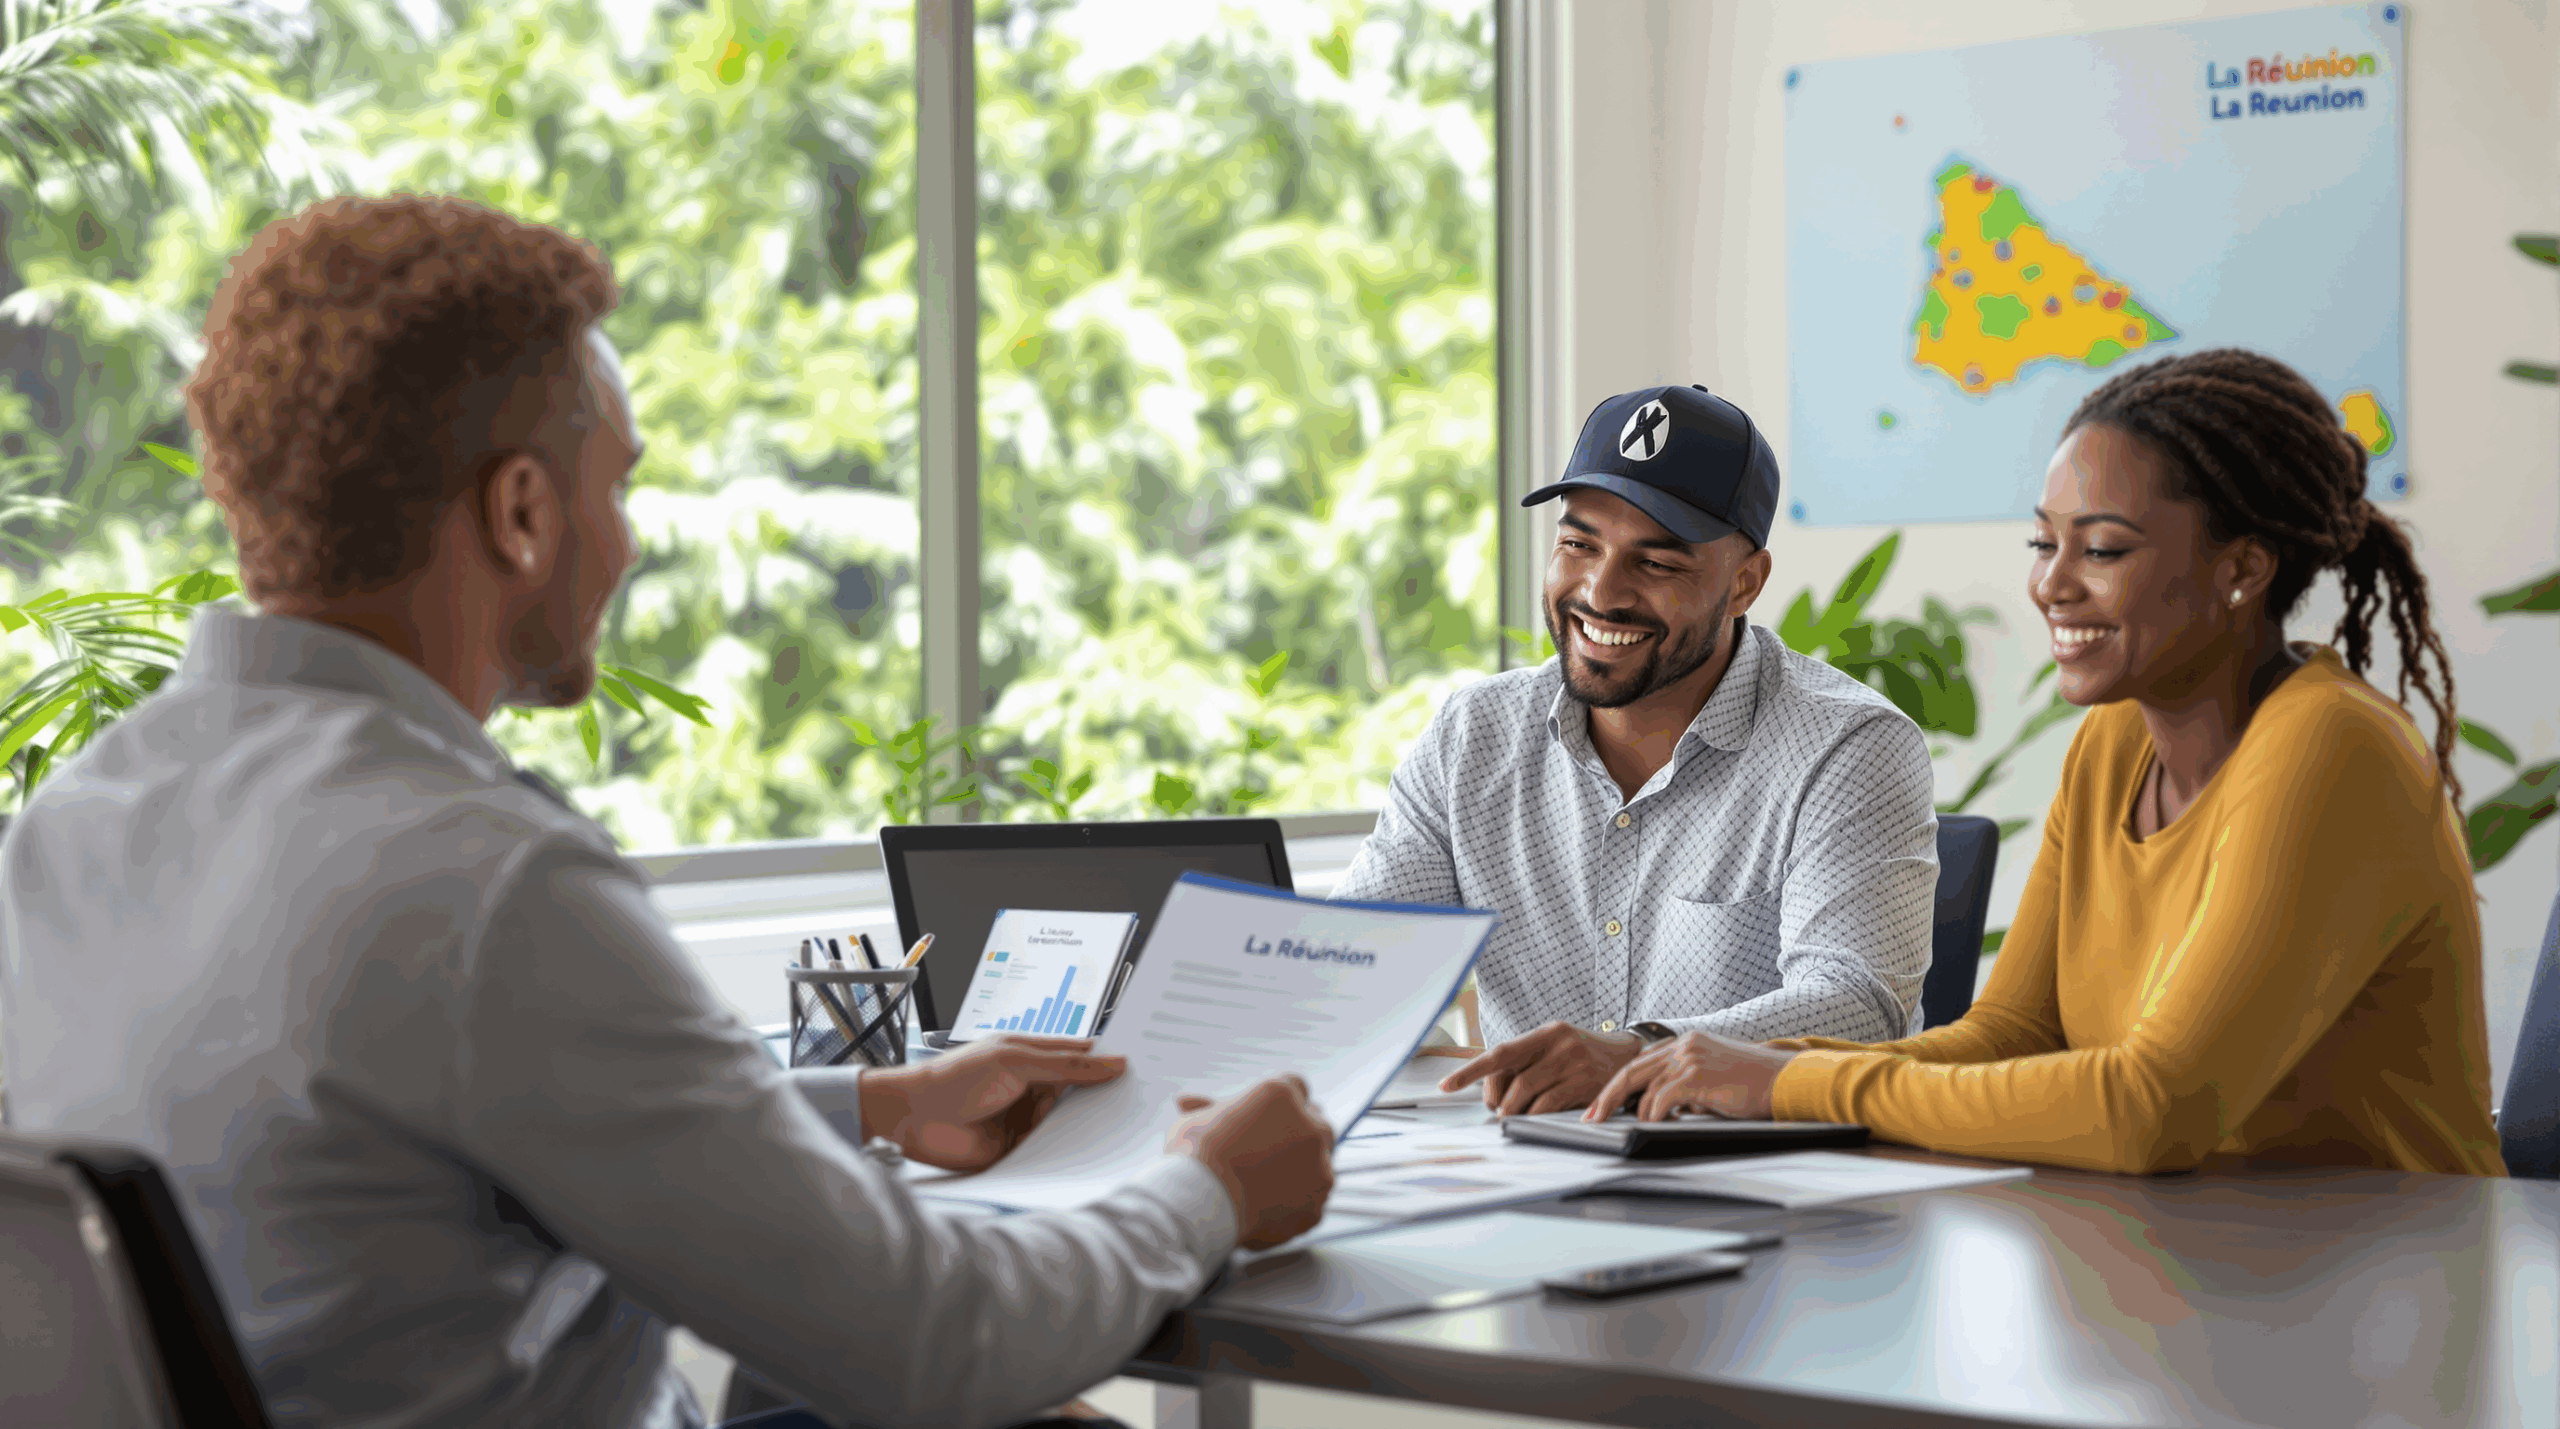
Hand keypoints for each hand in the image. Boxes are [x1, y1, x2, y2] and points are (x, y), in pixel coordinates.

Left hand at [859, 1035, 1125, 1172]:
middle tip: (1151, 1098)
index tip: (1149, 1062)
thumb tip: (1115, 1063)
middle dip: (1110, 1094)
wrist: (914, 1119)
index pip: (1083, 1056)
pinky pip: (1055, 1150)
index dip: (1111, 1059)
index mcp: (1035, 1057)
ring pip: (1073, 1122)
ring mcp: (1030, 1119)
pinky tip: (1100, 1152)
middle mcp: (1035, 1087)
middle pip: (1083, 1091)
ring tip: (1135, 1126)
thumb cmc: (957, 1078)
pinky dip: (1073, 1151)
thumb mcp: (1016, 1061)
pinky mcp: (1023, 1150)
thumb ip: (1067, 1065)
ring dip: (1095, 1125)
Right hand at [1166, 1075, 1333, 1249]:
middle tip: (1275, 1150)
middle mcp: (1310, 1127)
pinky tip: (1272, 1207)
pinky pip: (1313, 1202)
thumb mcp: (1195, 1120)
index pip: (1296, 1088)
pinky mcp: (1317, 1206)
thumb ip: (1206, 1110)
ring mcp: (1320, 1168)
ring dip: (1303, 1170)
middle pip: (1318, 1125)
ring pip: (1322, 1165)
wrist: (1201, 1203)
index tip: (1269, 1119)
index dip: (1282, 1106)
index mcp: (1282, 1095)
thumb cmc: (1193, 1155)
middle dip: (1302, 1135)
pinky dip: (1297, 1204)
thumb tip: (1186, 1102)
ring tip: (1268, 1184)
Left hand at [1437, 1021, 1645, 1115]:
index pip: (1500, 1052)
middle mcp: (1559, 1044)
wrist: (1627, 1056)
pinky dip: (1534, 1115)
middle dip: (1498, 1099)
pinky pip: (1548, 1106)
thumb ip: (1524, 1063)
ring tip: (1512, 1115)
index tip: (1446, 1085)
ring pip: (1528, 1094)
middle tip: (1496, 1109)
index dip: (1470, 1071)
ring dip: (1514, 1110)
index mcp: (1546, 1033)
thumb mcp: (1553, 1048)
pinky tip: (1534, 1117)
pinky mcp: (1586, 1085)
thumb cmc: (1580, 1054)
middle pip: (1513, 1078)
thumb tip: (1490, 1094)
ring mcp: (1574, 1064)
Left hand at [1583, 1030, 1800, 1122]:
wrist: (1786, 1080)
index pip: (1640, 1063)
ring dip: (1639, 1114)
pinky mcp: (1697, 1076)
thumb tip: (1661, 1109)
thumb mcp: (1713, 1078)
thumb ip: (1685, 1087)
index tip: (1601, 1105)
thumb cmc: (1754, 1085)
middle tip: (1591, 1119)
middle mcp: (1683, 1045)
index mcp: (1685, 1043)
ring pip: (1643, 1089)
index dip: (1617, 1086)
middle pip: (1629, 1072)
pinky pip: (1661, 1100)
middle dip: (1606, 1098)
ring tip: (1638, 1128)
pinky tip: (1659, 1125)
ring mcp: (1689, 1058)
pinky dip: (1654, 1116)